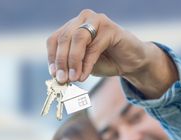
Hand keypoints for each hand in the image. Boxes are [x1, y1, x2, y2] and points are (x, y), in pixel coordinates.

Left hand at [46, 9, 177, 97]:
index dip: (52, 57)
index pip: (54, 39)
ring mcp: (97, 20)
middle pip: (64, 38)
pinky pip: (94, 46)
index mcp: (71, 26)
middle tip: (62, 79)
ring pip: (78, 39)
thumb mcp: (79, 65)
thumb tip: (57, 76)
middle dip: (61, 61)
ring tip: (73, 78)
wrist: (128, 62)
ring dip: (73, 61)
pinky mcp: (111, 28)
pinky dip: (87, 64)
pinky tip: (84, 76)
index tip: (54, 75)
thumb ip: (68, 66)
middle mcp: (82, 19)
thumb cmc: (102, 61)